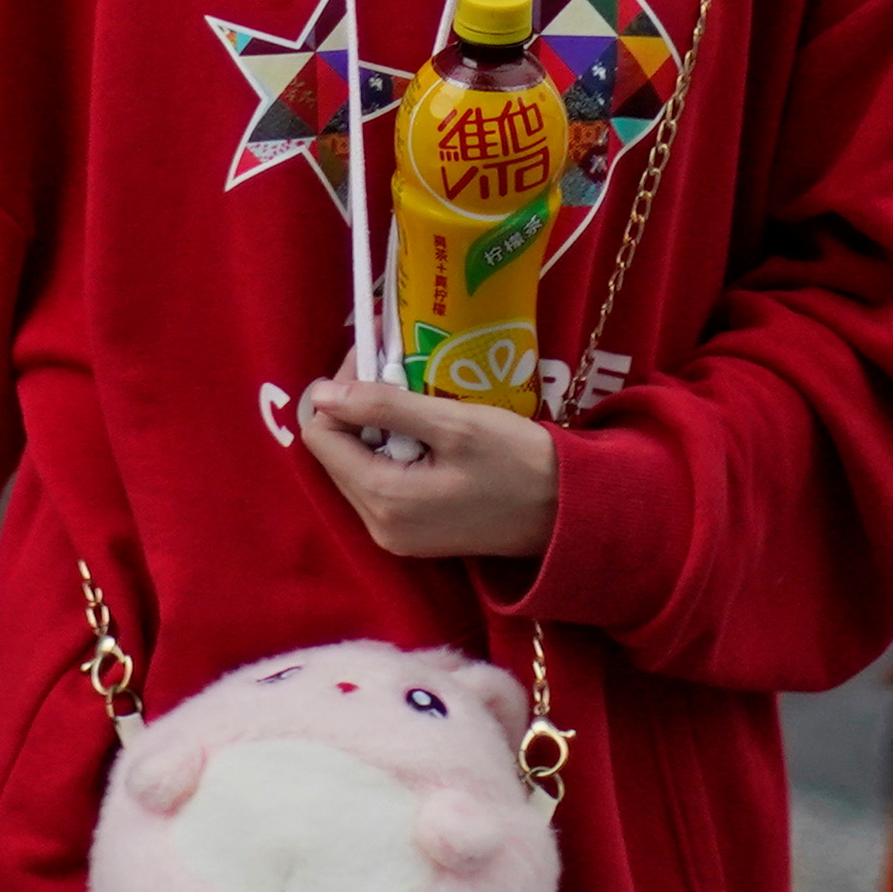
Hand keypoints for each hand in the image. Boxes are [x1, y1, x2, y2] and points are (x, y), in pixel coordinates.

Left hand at [299, 377, 558, 562]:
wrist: (570, 512)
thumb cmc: (519, 462)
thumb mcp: (454, 424)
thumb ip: (384, 407)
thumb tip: (324, 393)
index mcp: (384, 499)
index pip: (322, 436)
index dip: (340, 391)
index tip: (376, 358)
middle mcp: (379, 525)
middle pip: (335, 452)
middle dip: (356, 405)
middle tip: (394, 367)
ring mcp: (395, 533)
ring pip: (356, 464)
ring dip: (375, 425)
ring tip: (412, 392)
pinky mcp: (412, 531)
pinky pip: (380, 481)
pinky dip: (391, 448)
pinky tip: (422, 426)